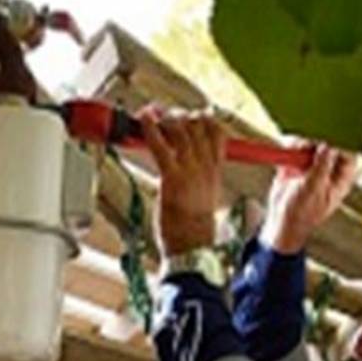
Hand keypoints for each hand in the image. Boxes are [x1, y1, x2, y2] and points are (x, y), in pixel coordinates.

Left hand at [138, 107, 227, 256]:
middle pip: (198, 125)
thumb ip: (200, 177)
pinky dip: (150, 127)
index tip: (191, 115)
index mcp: (215, 170)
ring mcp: (189, 170)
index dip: (204, 118)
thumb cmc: (194, 227)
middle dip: (180, 115)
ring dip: (165, 118)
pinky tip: (144, 118)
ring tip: (153, 118)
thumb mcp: (206, 196)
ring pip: (181, 129)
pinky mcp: (171, 177)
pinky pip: (160, 145)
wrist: (193, 245)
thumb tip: (189, 169)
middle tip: (165, 117)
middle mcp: (204, 166)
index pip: (217, 131)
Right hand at [259, 142, 356, 254]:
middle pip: (328, 144)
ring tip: (295, 146)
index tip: (328, 135)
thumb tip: (329, 145)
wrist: (280, 221)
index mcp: (341, 177)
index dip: (340, 142)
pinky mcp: (296, 164)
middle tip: (308, 139)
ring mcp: (312, 166)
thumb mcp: (314, 189)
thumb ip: (322, 165)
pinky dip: (290, 146)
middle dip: (317, 139)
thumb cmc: (303, 213)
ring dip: (302, 142)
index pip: (348, 153)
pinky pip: (295, 148)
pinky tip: (287, 149)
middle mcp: (329, 169)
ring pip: (311, 144)